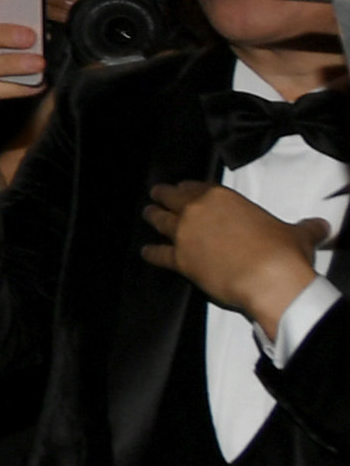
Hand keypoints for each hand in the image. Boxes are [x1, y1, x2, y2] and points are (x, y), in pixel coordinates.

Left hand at [142, 181, 329, 331]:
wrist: (270, 278)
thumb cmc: (284, 251)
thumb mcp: (298, 233)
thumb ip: (305, 227)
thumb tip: (320, 226)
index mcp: (224, 197)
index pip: (200, 187)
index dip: (190, 187)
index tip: (184, 187)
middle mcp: (199, 211)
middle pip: (173, 199)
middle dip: (164, 196)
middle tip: (157, 194)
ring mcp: (185, 235)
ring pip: (160, 222)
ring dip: (152, 217)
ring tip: (147, 213)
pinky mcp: (179, 261)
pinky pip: (159, 255)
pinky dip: (150, 254)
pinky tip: (145, 253)